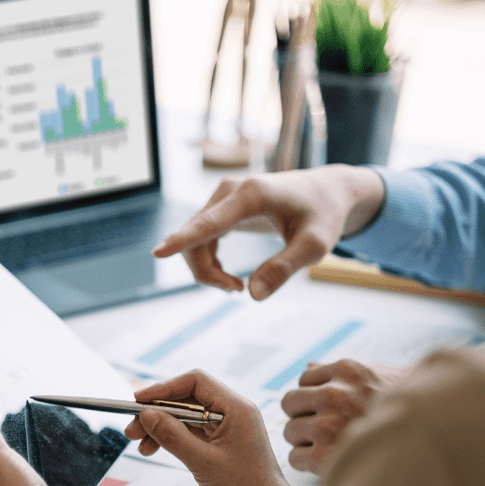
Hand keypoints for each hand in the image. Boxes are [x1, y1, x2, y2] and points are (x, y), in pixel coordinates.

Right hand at [124, 370, 317, 485]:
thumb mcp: (204, 463)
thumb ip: (173, 436)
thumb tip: (147, 416)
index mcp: (236, 409)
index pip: (194, 382)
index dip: (163, 389)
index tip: (139, 401)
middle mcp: (233, 413)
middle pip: (187, 399)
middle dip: (157, 412)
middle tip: (133, 428)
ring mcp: (228, 428)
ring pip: (186, 416)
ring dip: (161, 427)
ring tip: (141, 444)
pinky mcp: (222, 444)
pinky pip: (192, 432)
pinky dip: (172, 438)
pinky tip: (156, 449)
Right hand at [153, 165, 383, 299]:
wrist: (326, 192)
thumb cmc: (323, 215)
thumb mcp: (316, 246)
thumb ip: (285, 268)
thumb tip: (253, 294)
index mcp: (252, 195)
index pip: (210, 222)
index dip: (183, 240)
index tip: (158, 253)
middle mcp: (230, 190)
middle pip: (195, 238)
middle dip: (207, 273)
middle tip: (238, 290)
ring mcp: (222, 196)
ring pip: (193, 240)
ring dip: (207, 270)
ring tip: (238, 286)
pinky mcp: (220, 206)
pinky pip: (198, 238)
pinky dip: (208, 262)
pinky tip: (229, 275)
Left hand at [281, 359, 407, 473]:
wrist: (439, 441)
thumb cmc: (411, 412)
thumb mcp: (381, 379)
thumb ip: (344, 374)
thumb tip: (310, 366)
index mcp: (349, 371)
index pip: (305, 379)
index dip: (314, 396)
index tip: (327, 409)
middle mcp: (335, 394)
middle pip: (290, 403)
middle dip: (303, 416)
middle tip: (323, 429)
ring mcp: (329, 425)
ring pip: (290, 432)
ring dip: (304, 441)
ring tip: (329, 447)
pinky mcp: (326, 456)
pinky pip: (295, 458)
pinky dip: (307, 464)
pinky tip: (328, 463)